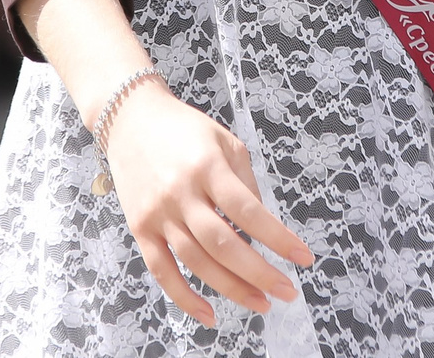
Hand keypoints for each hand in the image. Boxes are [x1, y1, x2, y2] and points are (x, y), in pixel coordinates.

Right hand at [102, 80, 314, 327]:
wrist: (130, 119)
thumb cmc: (184, 129)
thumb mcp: (224, 140)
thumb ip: (245, 181)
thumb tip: (263, 227)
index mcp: (208, 166)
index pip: (248, 211)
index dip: (278, 238)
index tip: (303, 258)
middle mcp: (182, 192)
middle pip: (224, 244)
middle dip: (260, 273)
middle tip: (287, 291)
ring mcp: (158, 213)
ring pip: (197, 262)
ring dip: (231, 289)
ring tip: (260, 303)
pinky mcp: (140, 229)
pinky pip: (162, 271)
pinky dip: (184, 297)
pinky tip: (208, 314)